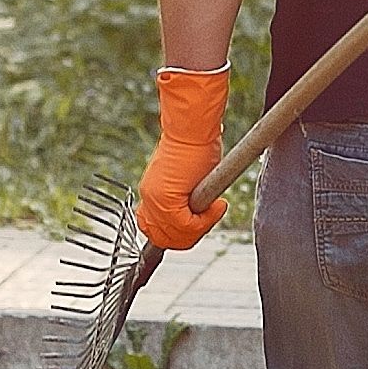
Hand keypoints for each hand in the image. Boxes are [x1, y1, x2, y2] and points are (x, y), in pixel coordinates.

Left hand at [138, 66, 231, 248]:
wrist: (192, 130)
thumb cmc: (194, 145)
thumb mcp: (186, 177)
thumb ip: (186, 197)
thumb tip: (198, 210)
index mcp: (152, 195)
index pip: (157, 231)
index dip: (178, 235)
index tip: (196, 227)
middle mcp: (149, 200)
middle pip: (165, 239)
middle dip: (190, 237)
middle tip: (208, 222)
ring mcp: (156, 201)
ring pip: (176, 235)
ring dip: (199, 229)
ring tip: (215, 211)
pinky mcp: (167, 200)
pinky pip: (187, 225)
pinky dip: (205, 221)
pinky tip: (218, 205)